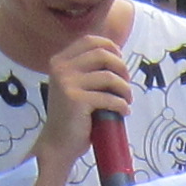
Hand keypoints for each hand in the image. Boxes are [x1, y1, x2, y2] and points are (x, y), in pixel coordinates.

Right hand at [34, 27, 134, 169]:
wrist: (58, 144)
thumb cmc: (72, 116)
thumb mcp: (75, 85)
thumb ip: (88, 69)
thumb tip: (117, 55)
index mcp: (60, 61)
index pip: (90, 41)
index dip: (111, 48)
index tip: (121, 62)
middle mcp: (61, 68)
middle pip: (102, 54)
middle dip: (122, 68)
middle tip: (127, 83)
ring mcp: (67, 83)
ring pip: (109, 76)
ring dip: (125, 88)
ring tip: (127, 100)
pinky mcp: (76, 100)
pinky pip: (109, 97)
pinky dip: (122, 105)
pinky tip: (124, 112)